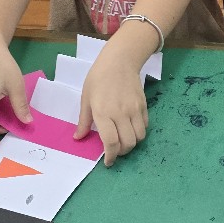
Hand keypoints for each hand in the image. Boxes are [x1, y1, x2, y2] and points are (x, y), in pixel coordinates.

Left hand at [76, 52, 146, 166]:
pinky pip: (145, 126)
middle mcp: (121, 114)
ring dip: (132, 143)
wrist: (120, 61)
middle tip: (115, 151)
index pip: (111, 142)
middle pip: (128, 143)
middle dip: (122, 152)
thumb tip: (78, 138)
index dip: (111, 156)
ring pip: (139, 137)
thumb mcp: (86, 99)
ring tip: (124, 141)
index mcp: (103, 113)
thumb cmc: (98, 78)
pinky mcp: (144, 106)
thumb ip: (84, 121)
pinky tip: (131, 128)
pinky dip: (139, 132)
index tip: (108, 162)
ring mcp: (134, 110)